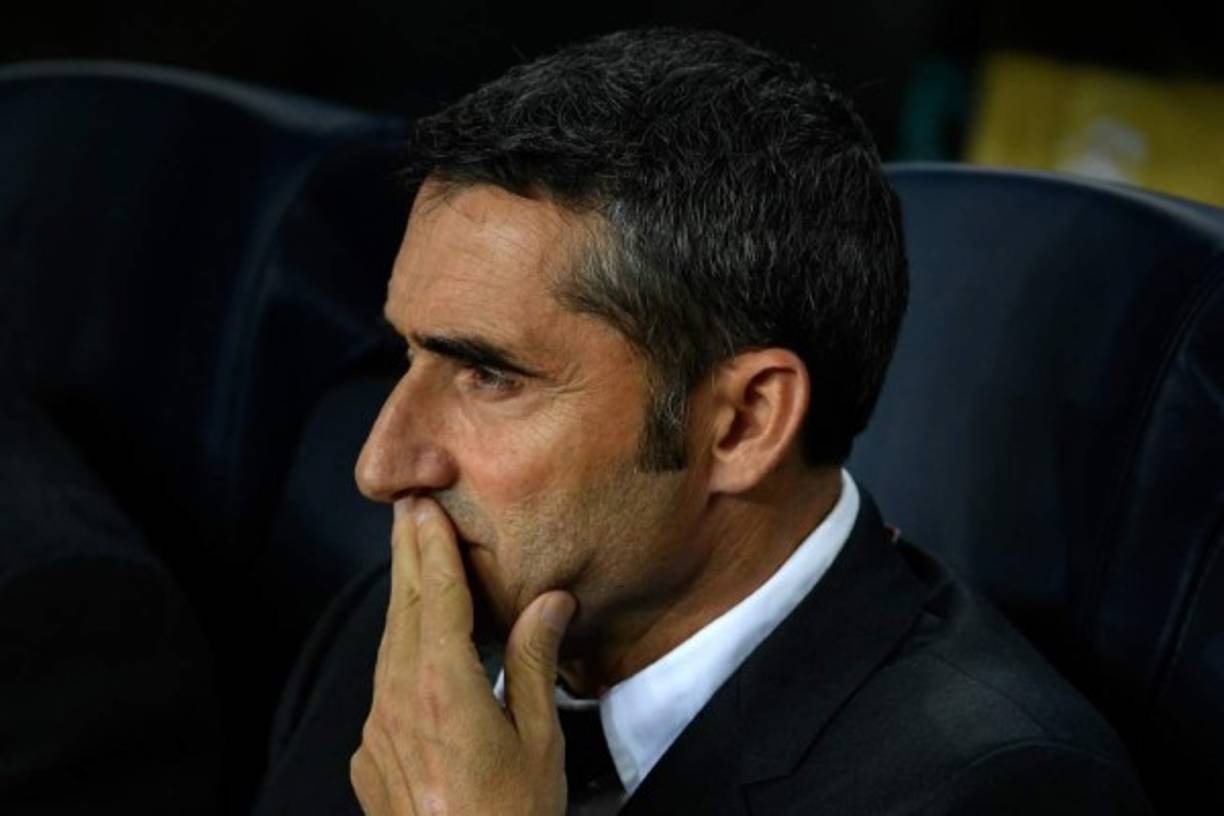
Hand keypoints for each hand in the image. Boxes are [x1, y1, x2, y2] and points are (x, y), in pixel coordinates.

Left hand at [351, 497, 577, 814]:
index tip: (423, 505)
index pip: (436, 597)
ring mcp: (378, 730)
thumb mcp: (539, 740)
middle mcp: (399, 699)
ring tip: (411, 559)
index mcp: (443, 686)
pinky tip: (414, 645)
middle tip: (407, 508)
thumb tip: (551, 600)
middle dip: (408, 556)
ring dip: (402, 599)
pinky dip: (399, 651)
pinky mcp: (370, 757)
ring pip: (388, 646)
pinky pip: (384, 687)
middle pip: (404, 609)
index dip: (432, 547)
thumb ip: (533, 662)